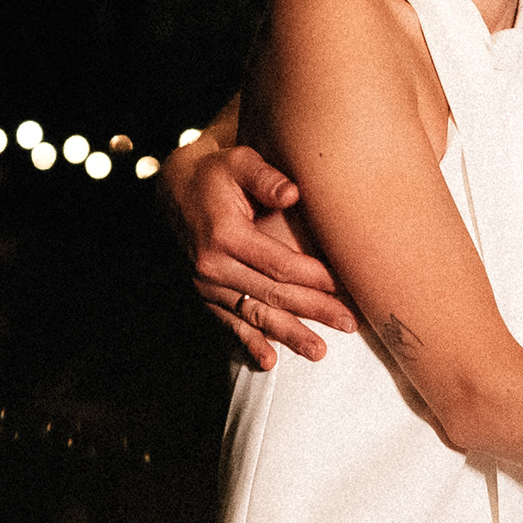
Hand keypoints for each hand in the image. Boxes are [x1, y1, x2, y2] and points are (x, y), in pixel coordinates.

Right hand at [179, 143, 357, 366]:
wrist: (173, 188)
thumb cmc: (217, 172)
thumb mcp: (240, 161)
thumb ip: (266, 177)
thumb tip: (293, 193)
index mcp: (225, 235)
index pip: (278, 264)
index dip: (313, 277)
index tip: (343, 287)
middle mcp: (213, 265)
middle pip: (272, 294)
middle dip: (314, 310)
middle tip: (349, 323)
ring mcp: (206, 284)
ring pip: (254, 314)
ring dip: (288, 334)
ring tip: (319, 352)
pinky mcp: (204, 294)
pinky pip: (229, 323)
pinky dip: (249, 343)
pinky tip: (269, 362)